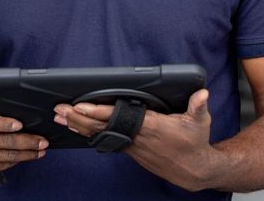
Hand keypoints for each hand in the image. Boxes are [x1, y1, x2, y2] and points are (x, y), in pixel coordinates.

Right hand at [0, 100, 48, 177]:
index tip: (19, 124)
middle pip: (1, 142)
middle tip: (42, 141)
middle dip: (26, 142)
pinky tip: (27, 156)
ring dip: (26, 154)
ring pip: (4, 156)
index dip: (3, 124)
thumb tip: (21, 109)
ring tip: (41, 150)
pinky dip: (16, 161)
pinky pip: (1, 165)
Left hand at [54, 89, 220, 190]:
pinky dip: (90, 134)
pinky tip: (78, 129)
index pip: (119, 116)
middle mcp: (137, 137)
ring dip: (79, 126)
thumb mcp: (200, 122)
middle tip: (60, 109)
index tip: (81, 105)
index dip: (98, 111)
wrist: (193, 170)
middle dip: (79, 118)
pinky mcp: (131, 150)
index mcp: (150, 126)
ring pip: (101, 135)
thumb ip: (198, 105)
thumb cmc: (195, 143)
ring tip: (61, 118)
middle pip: (102, 126)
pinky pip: (106, 140)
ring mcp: (132, 145)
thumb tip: (202, 93)